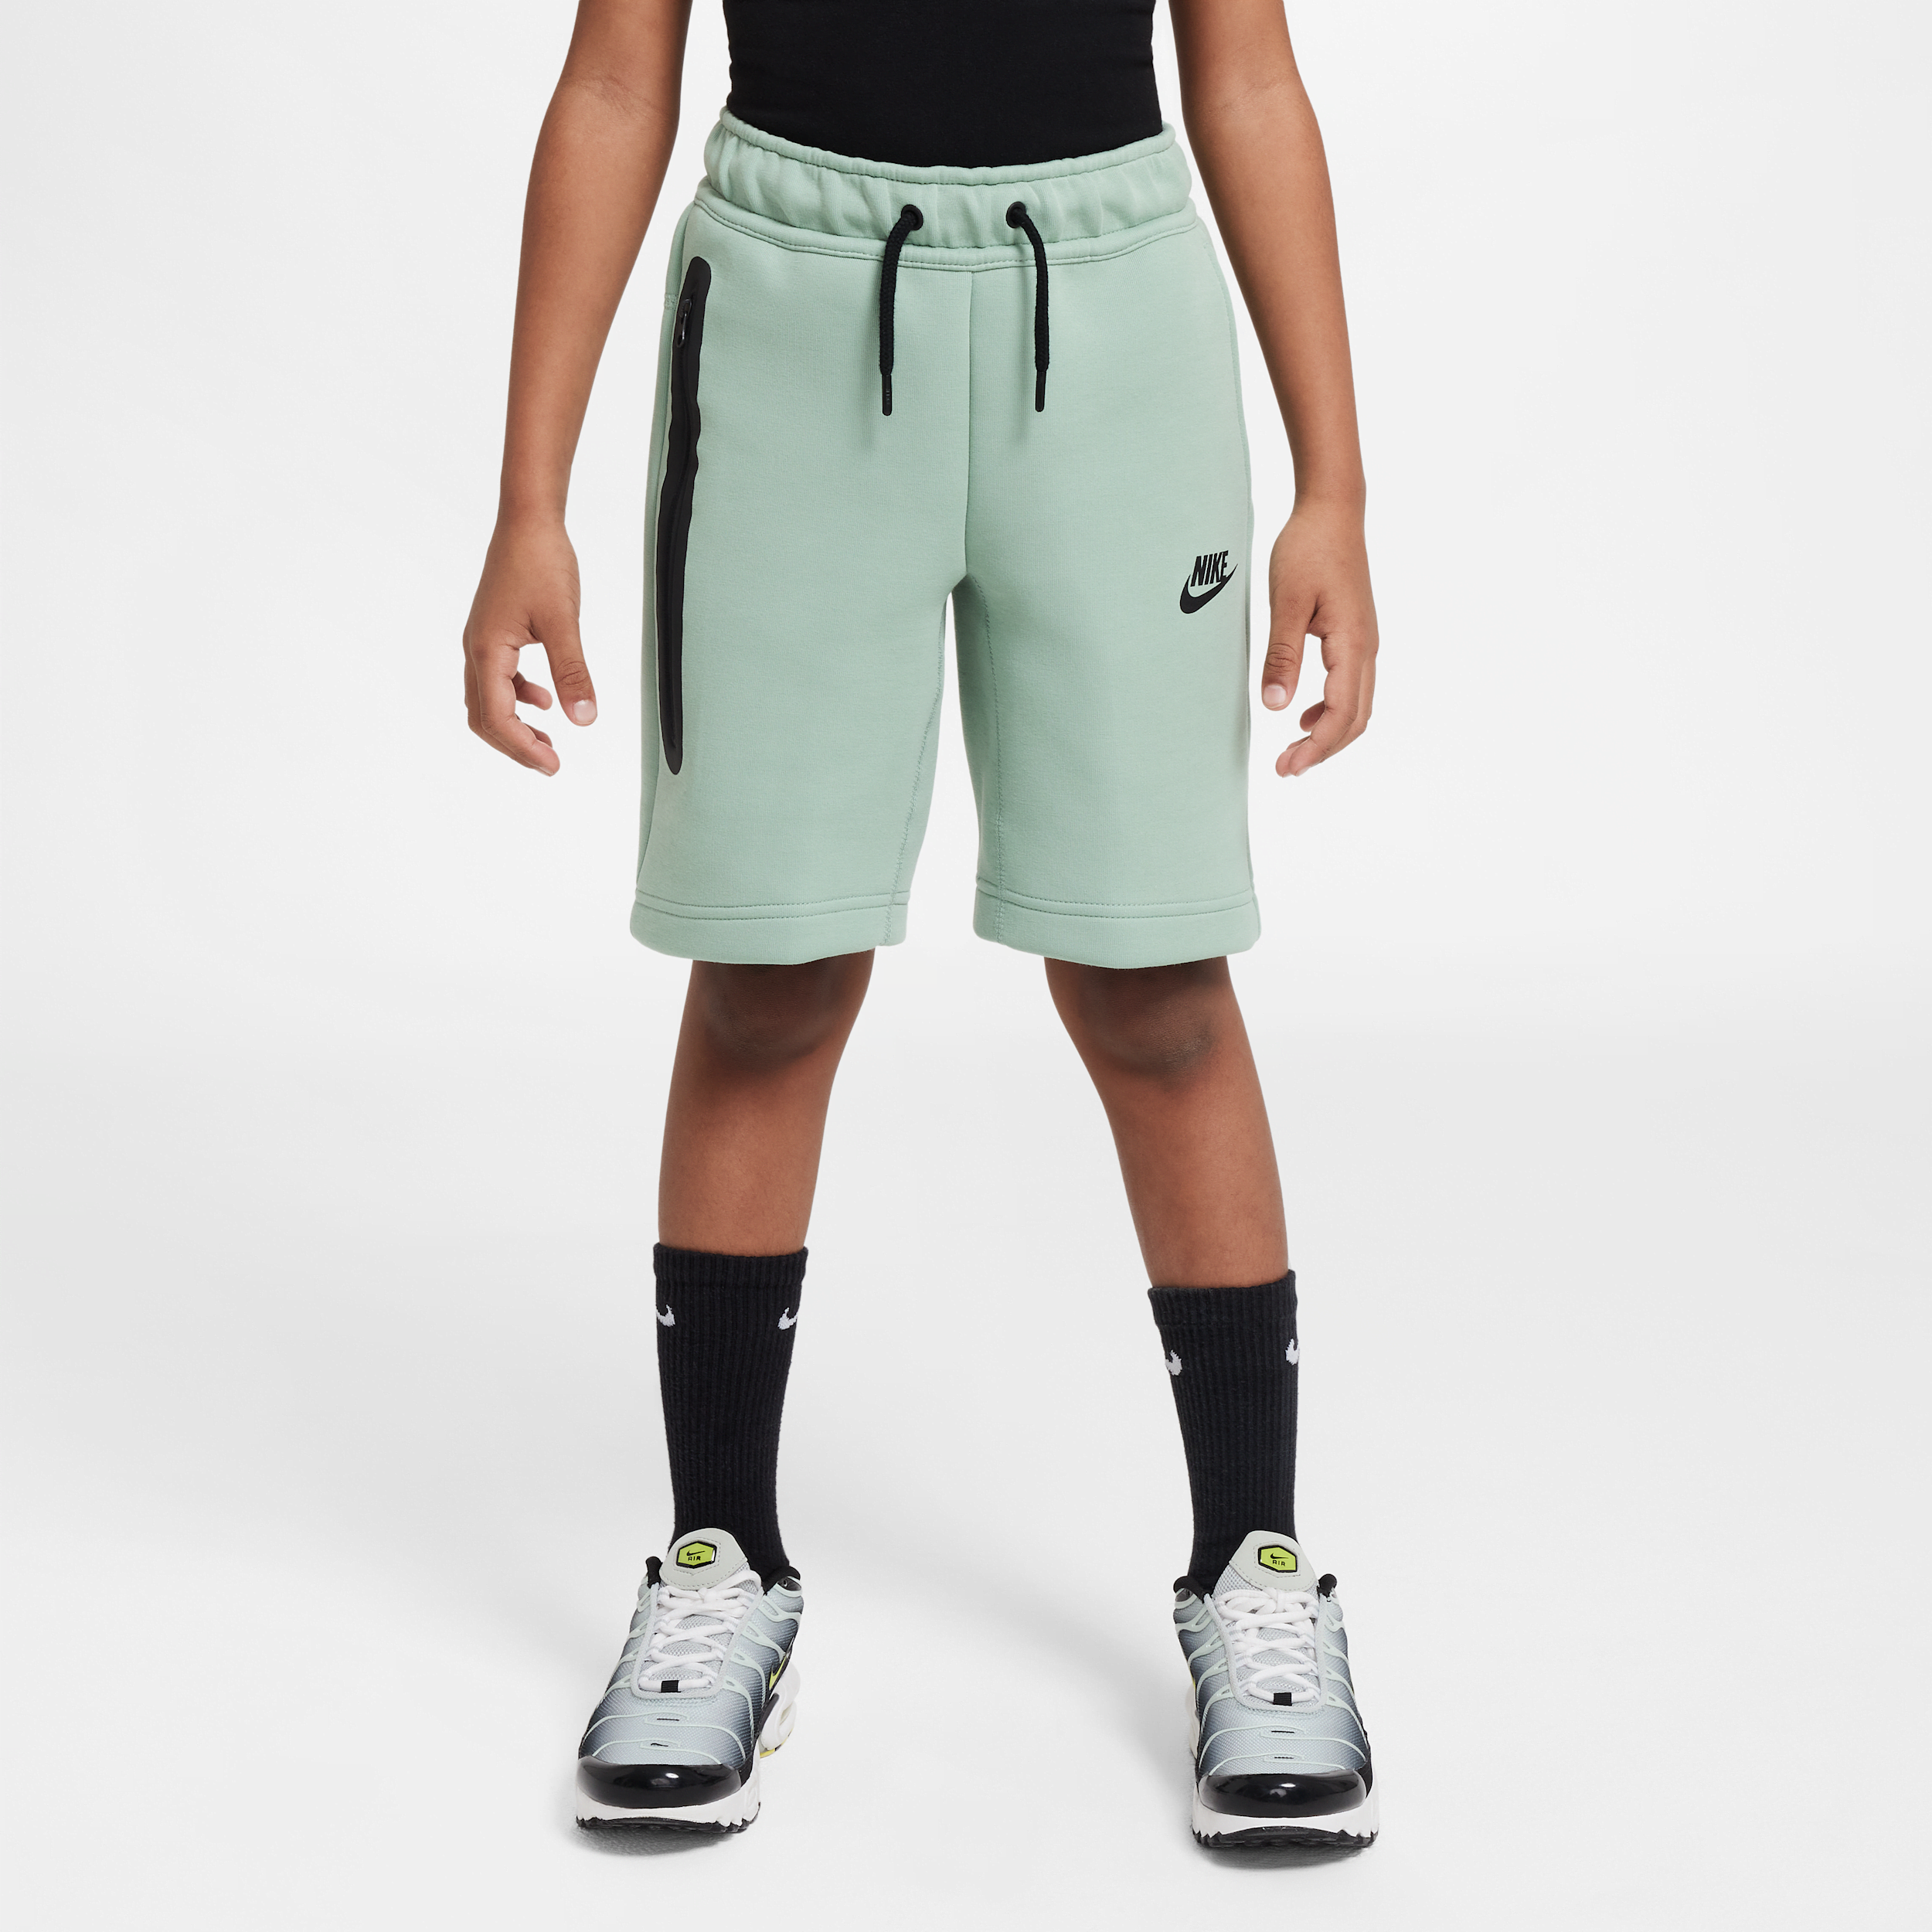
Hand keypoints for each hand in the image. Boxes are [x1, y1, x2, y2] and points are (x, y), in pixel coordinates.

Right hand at [462, 515, 595, 774]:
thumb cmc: (541, 562)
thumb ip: (573, 673)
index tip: (553, 766)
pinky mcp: (494, 631)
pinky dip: (518, 697)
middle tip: (550, 763)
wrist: (528, 521)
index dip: (523, 748)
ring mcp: (482, 640)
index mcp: (487, 651)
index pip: (497, 718)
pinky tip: (546, 701)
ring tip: (549, 741)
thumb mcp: (564, 622)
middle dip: (515, 744)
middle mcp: (476, 649)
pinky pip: (498, 677)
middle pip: (484, 717)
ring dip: (515, 724)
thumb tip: (584, 719)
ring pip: (489, 699)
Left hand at [1260, 502, 1377, 776]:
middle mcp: (1366, 648)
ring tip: (1294, 751)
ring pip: (1357, 706)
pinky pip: (1352, 686)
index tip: (1286, 766)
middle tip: (1286, 769)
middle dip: (1323, 750)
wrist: (1332, 512)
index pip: (1341, 713)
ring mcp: (1365, 643)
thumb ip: (1282, 655)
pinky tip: (1304, 715)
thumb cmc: (1308, 550)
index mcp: (1352, 643)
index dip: (1316, 747)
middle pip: (1355, 719)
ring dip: (1329, 734)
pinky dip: (1332, 711)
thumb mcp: (1286, 602)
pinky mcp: (1356, 636)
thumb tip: (1275, 705)